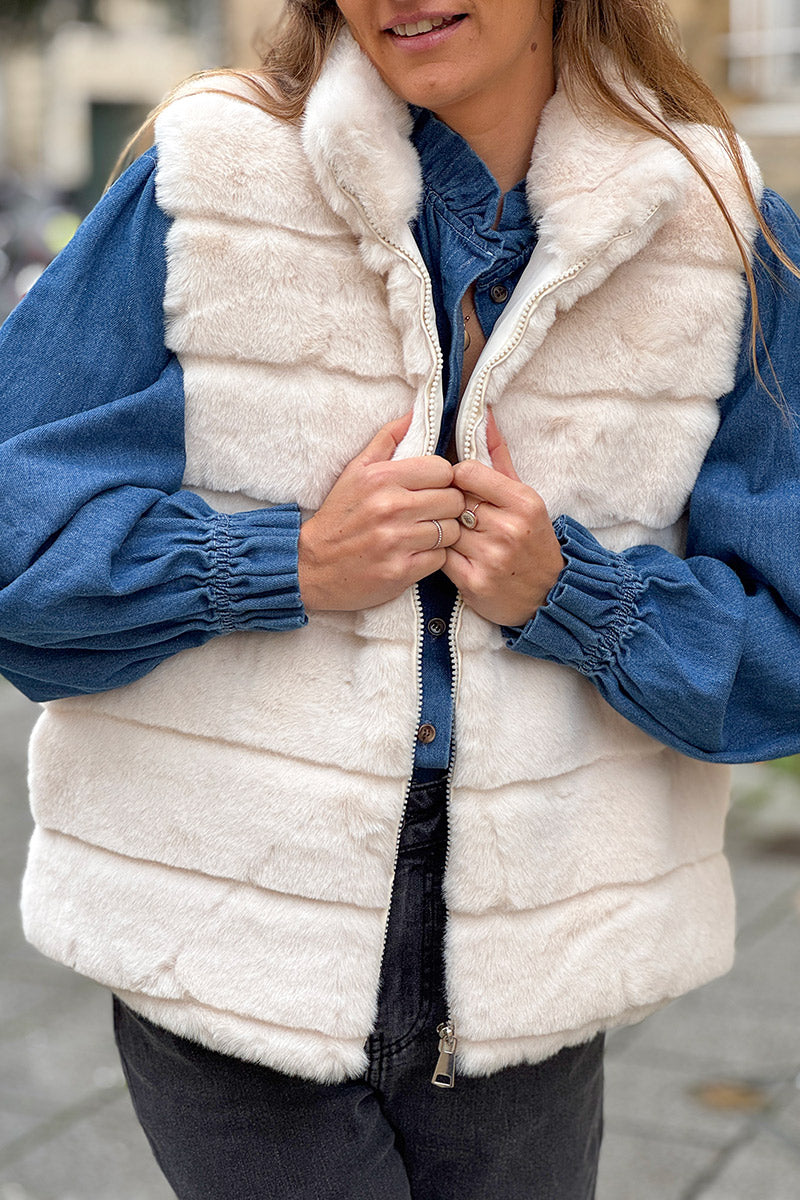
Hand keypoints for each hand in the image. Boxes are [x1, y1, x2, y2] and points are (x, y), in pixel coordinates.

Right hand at [298, 413, 464, 610]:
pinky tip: (417, 553)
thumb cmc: (339, 516)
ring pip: (451, 530)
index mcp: (382, 478)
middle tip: (433, 512)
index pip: (443, 469)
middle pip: (453, 500)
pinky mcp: (400, 571)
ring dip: (443, 534)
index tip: (433, 488)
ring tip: (425, 534)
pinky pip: (441, 558)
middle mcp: (391, 507)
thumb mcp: (356, 472)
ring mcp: (396, 540)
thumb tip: (415, 412)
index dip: (443, 479)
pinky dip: (434, 557)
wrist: (313, 566)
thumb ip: (387, 440)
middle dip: (447, 506)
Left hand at [443, 409, 564, 626]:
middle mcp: (509, 528)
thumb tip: (482, 416)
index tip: (459, 488)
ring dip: (443, 530)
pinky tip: (452, 554)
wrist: (548, 595)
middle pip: (452, 500)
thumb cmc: (532, 540)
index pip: (466, 471)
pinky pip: (440, 556)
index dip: (456, 478)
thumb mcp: (524, 496)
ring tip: (454, 534)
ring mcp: (491, 557)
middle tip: (453, 513)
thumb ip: (499, 457)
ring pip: (443, 528)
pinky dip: (440, 554)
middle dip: (448, 506)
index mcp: (523, 501)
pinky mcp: (474, 582)